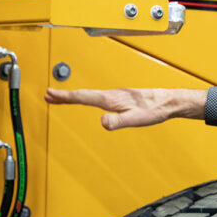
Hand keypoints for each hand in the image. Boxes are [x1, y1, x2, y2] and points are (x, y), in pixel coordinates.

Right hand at [44, 87, 205, 129]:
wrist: (168, 102)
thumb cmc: (154, 110)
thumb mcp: (136, 119)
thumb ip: (118, 122)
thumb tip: (102, 123)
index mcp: (111, 99)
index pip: (83, 97)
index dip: (66, 97)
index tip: (50, 94)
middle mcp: (111, 94)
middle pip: (83, 94)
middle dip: (64, 95)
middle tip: (48, 95)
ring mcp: (115, 95)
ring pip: (89, 94)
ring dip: (74, 96)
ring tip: (61, 97)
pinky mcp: (120, 97)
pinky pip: (97, 96)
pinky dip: (86, 97)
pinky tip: (86, 100)